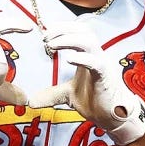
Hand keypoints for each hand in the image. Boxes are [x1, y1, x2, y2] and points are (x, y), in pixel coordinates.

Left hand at [28, 21, 144, 145]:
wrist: (113, 117)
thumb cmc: (96, 101)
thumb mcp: (68, 95)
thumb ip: (51, 94)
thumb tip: (31, 101)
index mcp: (88, 55)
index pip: (77, 31)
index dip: (61, 28)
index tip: (45, 32)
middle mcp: (96, 55)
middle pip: (83, 31)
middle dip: (62, 30)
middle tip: (45, 37)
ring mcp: (102, 64)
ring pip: (89, 41)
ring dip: (69, 39)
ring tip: (52, 45)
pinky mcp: (106, 77)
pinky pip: (96, 62)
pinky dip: (82, 58)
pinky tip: (68, 59)